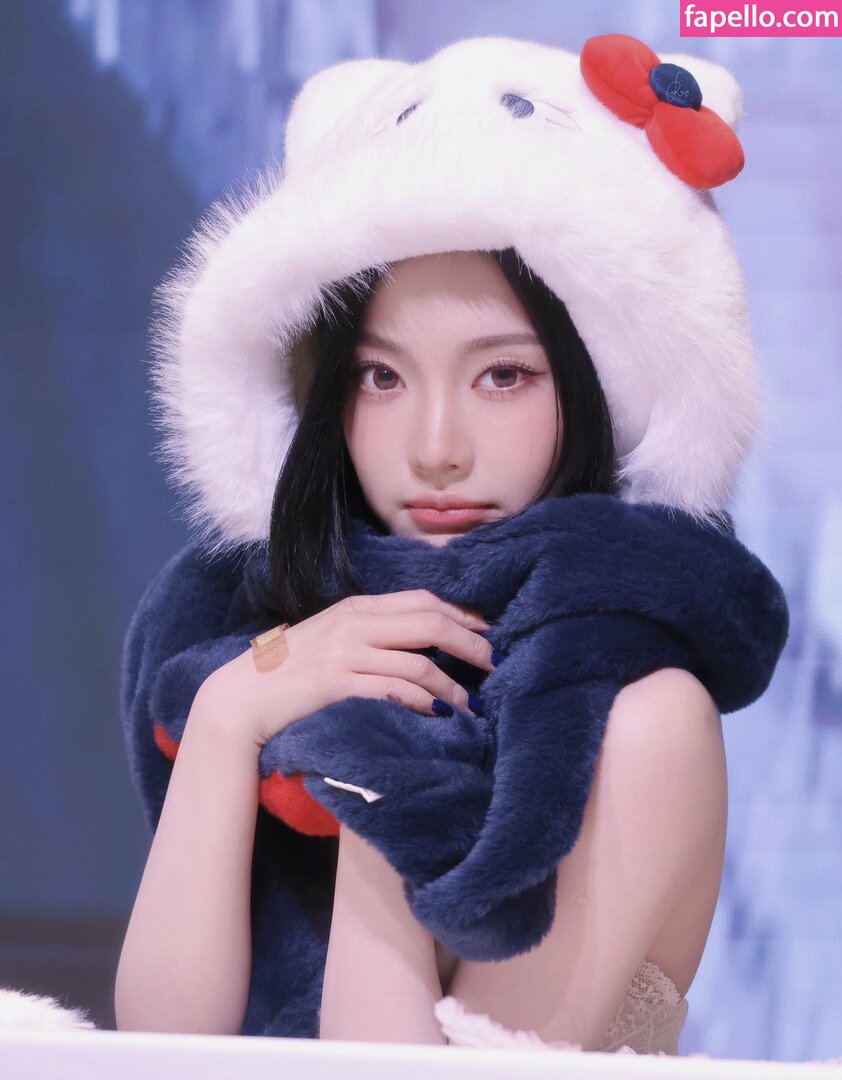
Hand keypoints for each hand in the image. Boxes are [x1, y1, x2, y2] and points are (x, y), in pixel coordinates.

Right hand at [200, 590, 494, 749]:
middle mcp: (355, 623)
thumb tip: (418, 641)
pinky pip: (394, 691)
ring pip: (419, 662)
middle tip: (496, 665)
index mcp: (357, 606)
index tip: (490, 632)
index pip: (424, 600)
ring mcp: (346, 652)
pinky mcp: (337, 684)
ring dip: (454, 686)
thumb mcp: (332, 637)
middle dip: (471, 644)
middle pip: (431, 622)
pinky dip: (424, 703)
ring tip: (473, 705)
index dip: (464, 615)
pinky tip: (439, 716)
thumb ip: (370, 631)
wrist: (241, 697)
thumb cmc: (289, 670)